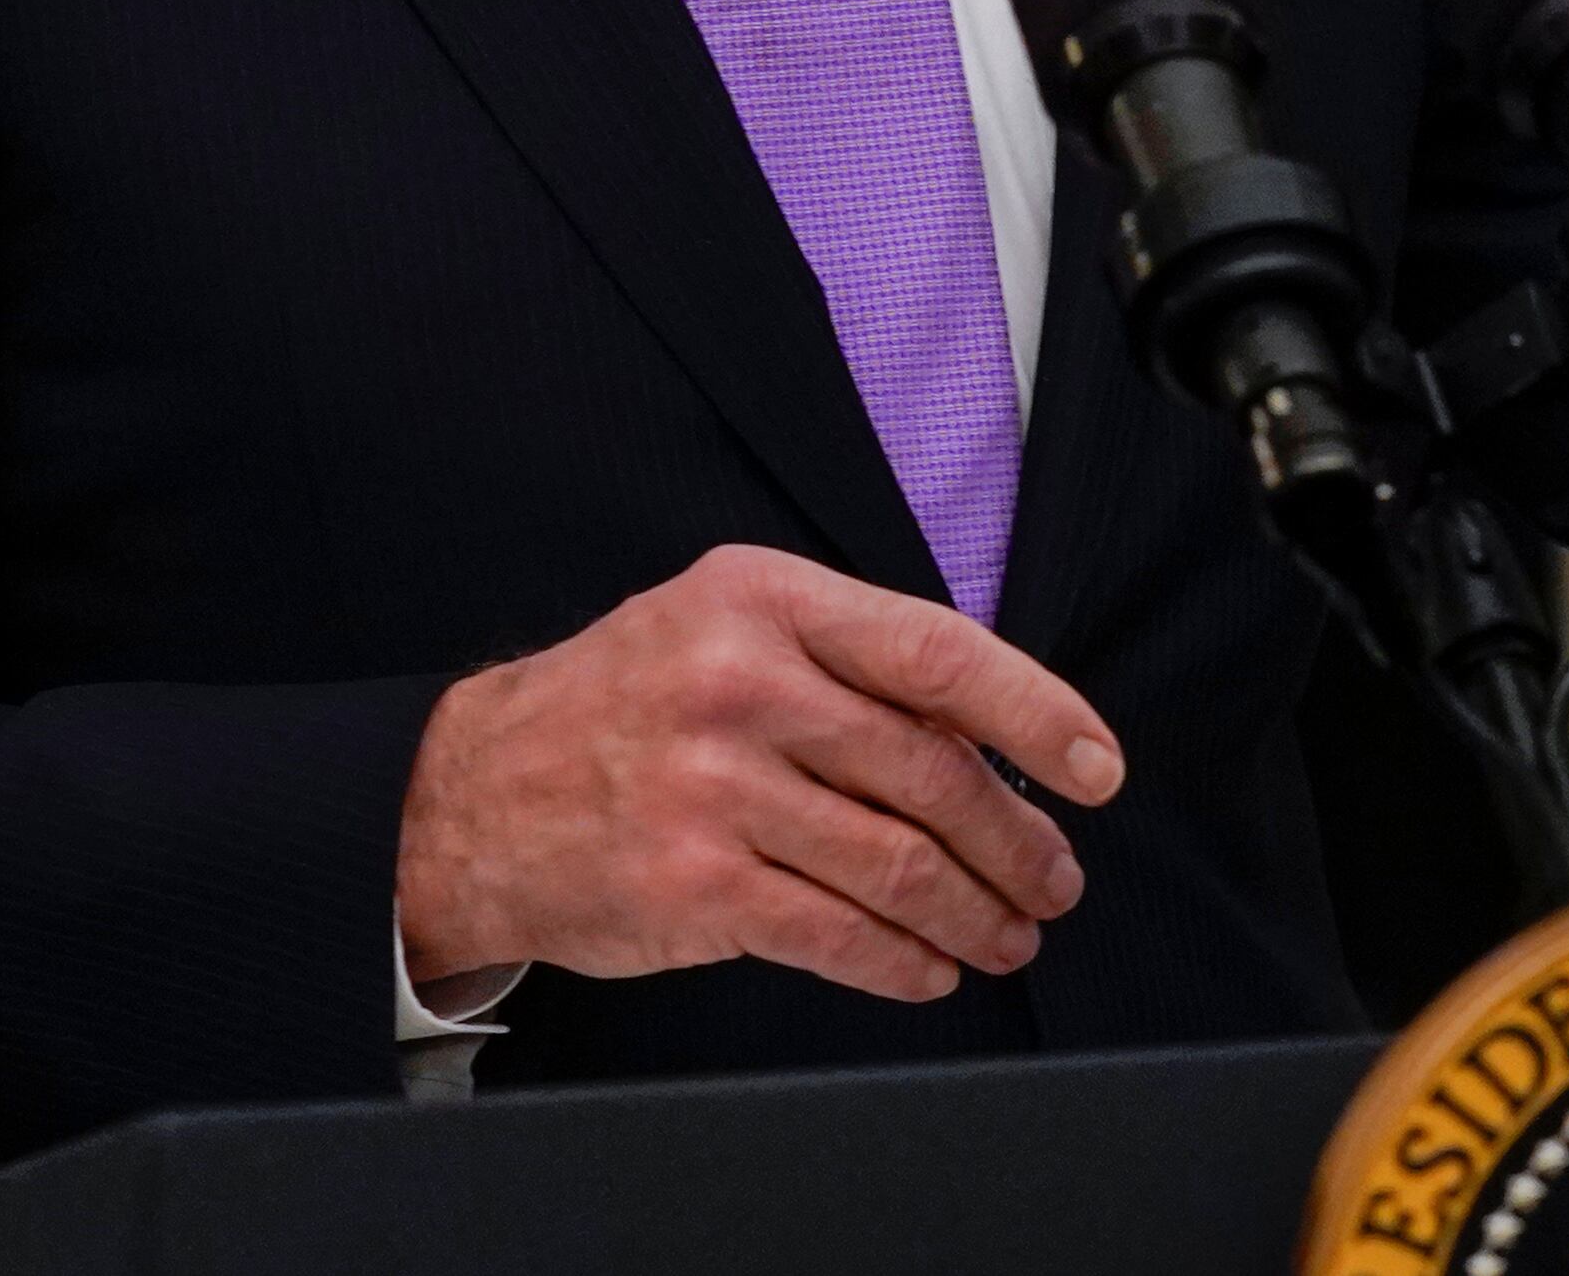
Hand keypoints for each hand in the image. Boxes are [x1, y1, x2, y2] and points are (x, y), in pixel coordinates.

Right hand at [393, 544, 1125, 1005]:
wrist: (471, 794)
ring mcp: (714, 787)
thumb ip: (841, 657)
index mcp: (763, 599)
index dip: (1037, 714)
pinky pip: (839, 935)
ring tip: (1009, 935)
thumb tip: (991, 732)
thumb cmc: (620, 706)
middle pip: (931, 772)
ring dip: (977, 913)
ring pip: (899, 864)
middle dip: (1017, 839)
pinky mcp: (695, 885)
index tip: (1097, 768)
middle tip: (1056, 877)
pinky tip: (931, 969)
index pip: (938, 652)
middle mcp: (741, 683)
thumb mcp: (717, 626)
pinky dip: (905, 964)